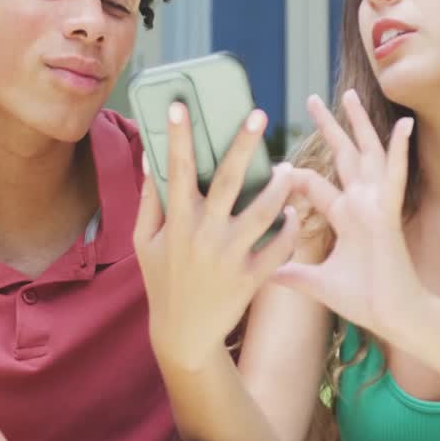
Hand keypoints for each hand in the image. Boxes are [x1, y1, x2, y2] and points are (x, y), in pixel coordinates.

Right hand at [133, 102, 300, 370]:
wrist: (184, 335)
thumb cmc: (162, 281)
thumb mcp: (144, 241)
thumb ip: (149, 199)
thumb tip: (150, 155)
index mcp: (177, 222)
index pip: (177, 170)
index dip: (178, 137)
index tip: (180, 106)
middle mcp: (205, 234)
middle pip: (230, 180)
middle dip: (244, 144)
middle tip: (259, 115)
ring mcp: (230, 256)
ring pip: (265, 211)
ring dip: (280, 187)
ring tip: (289, 170)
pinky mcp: (252, 277)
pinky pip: (280, 246)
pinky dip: (291, 228)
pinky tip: (295, 214)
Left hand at [274, 91, 424, 340]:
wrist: (392, 316)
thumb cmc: (362, 300)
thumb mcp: (316, 283)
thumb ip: (291, 273)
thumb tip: (263, 274)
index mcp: (344, 216)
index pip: (313, 184)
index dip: (292, 174)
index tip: (272, 163)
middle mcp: (360, 204)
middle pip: (341, 156)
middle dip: (328, 127)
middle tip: (312, 99)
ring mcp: (376, 204)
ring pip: (365, 154)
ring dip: (358, 124)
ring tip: (348, 95)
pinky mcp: (389, 212)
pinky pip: (394, 175)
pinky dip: (400, 150)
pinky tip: (403, 124)